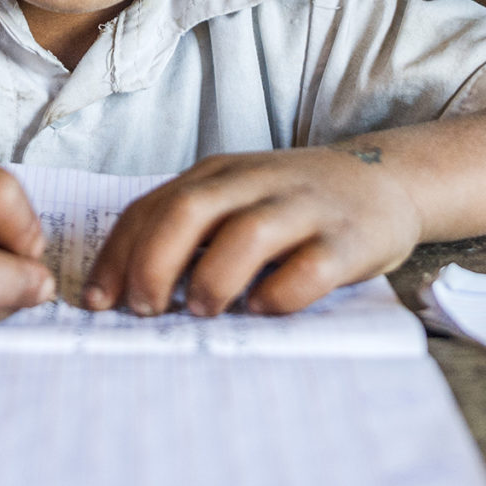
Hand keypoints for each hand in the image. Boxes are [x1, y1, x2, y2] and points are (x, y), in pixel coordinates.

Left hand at [81, 147, 420, 318]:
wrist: (387, 180)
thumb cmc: (294, 205)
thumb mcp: (237, 200)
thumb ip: (191, 231)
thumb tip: (127, 291)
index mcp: (219, 175)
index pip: (152, 207)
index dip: (118, 255)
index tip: (99, 301)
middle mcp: (256, 183)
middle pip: (189, 211)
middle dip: (154, 264)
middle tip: (144, 310)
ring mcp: (304, 208)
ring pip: (246, 234)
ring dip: (213, 278)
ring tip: (201, 310)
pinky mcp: (347, 239)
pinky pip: (310, 267)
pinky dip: (280, 293)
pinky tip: (264, 309)